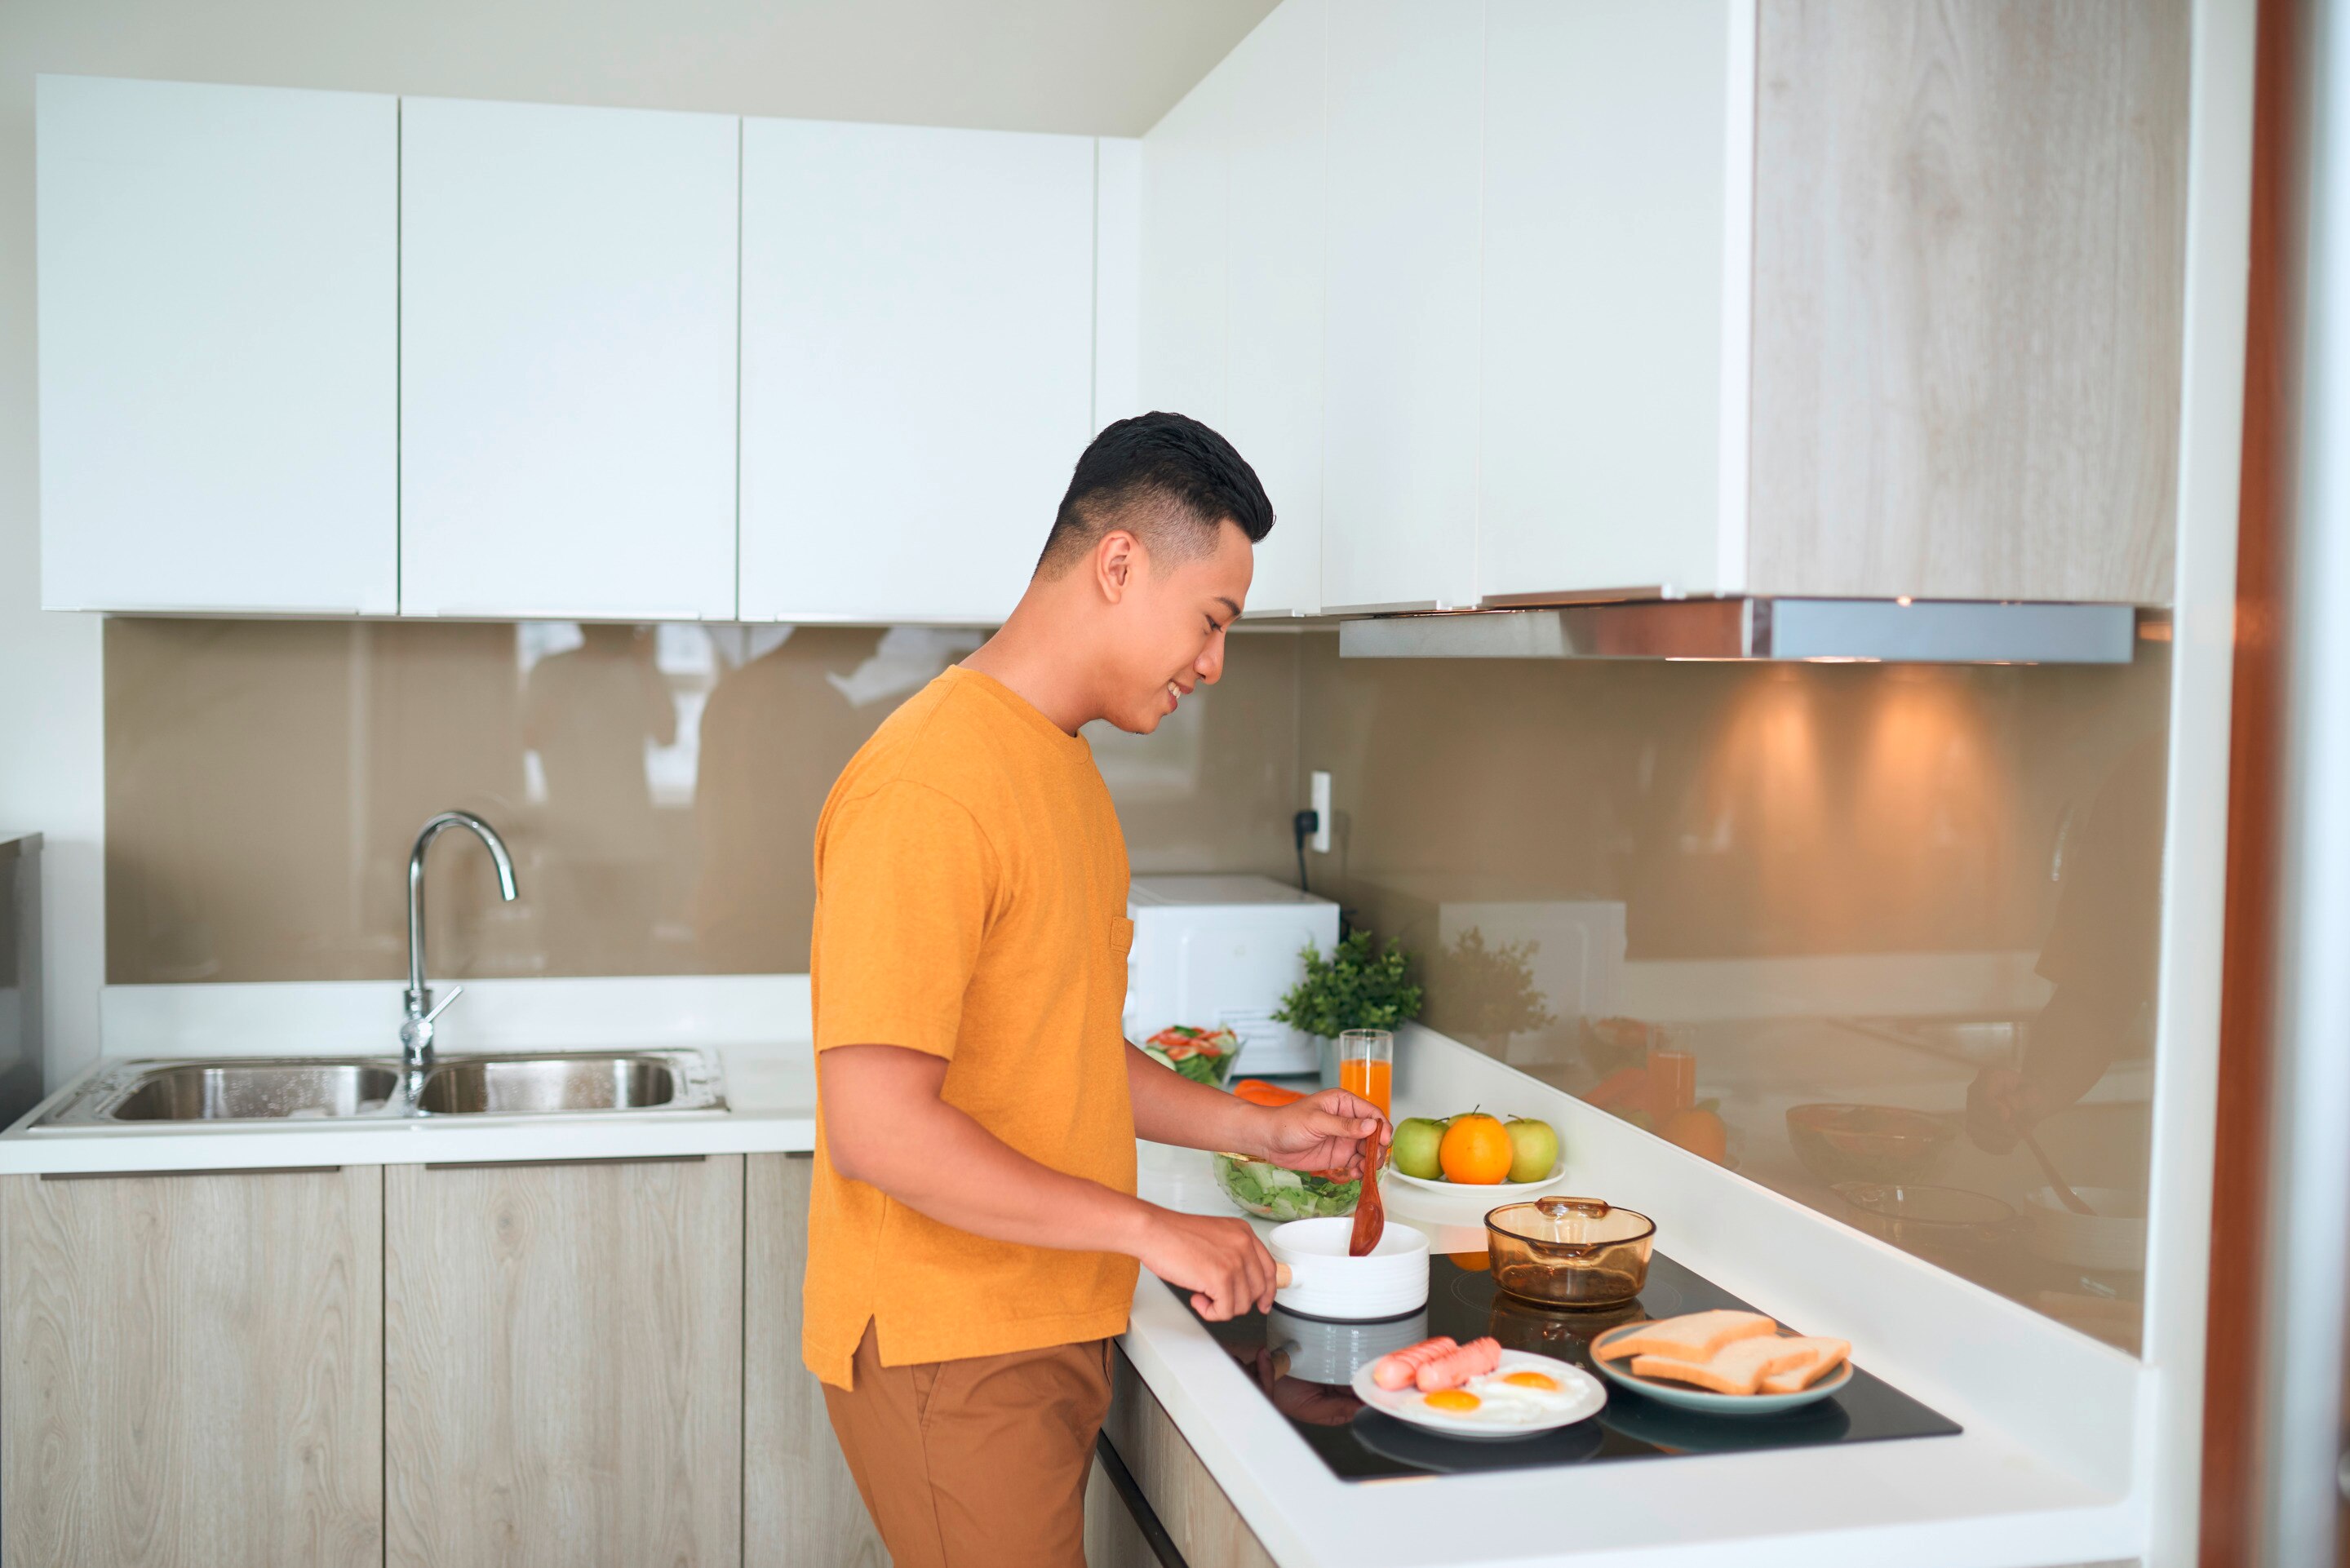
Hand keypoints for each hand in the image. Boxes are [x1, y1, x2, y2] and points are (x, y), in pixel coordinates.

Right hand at [1135, 1207, 1278, 1319]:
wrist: (1153, 1232)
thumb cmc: (1173, 1235)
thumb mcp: (1214, 1237)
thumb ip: (1232, 1255)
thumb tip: (1241, 1284)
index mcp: (1243, 1233)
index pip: (1269, 1269)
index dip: (1267, 1291)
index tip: (1262, 1303)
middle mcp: (1243, 1245)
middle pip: (1258, 1290)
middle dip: (1237, 1301)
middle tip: (1216, 1298)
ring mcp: (1234, 1261)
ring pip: (1242, 1304)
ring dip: (1220, 1306)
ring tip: (1201, 1293)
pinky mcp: (1221, 1278)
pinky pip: (1225, 1311)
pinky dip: (1210, 1312)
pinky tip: (1196, 1298)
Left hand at [1250, 1089, 1388, 1175]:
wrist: (1269, 1141)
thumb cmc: (1287, 1123)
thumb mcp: (1316, 1122)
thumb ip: (1344, 1125)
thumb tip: (1370, 1126)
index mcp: (1343, 1103)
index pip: (1372, 1113)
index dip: (1382, 1127)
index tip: (1384, 1141)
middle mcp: (1347, 1120)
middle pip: (1374, 1134)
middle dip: (1378, 1147)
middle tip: (1373, 1160)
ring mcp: (1344, 1139)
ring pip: (1368, 1150)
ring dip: (1371, 1161)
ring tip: (1364, 1170)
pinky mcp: (1339, 1155)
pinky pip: (1357, 1163)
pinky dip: (1361, 1170)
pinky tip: (1357, 1174)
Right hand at [1966, 1067, 2042, 1153]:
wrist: (2030, 1103)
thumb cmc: (2032, 1094)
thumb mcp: (2034, 1093)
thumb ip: (2022, 1098)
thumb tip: (2007, 1107)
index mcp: (1988, 1077)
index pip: (1982, 1094)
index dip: (1992, 1108)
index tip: (2008, 1116)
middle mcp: (1975, 1093)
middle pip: (1976, 1114)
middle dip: (1998, 1127)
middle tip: (2018, 1131)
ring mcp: (1972, 1110)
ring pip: (1974, 1130)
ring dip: (1996, 1140)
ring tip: (2014, 1138)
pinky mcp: (1975, 1126)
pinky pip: (1979, 1142)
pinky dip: (1995, 1148)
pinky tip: (2008, 1145)